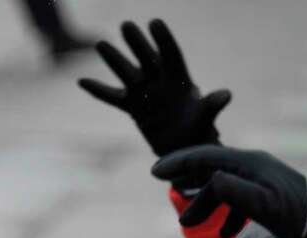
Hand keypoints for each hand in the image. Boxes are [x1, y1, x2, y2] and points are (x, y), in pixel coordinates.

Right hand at [79, 19, 229, 166]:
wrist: (184, 147)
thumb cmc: (198, 130)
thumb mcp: (205, 118)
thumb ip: (212, 105)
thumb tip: (225, 95)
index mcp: (180, 80)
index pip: (170, 55)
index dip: (163, 40)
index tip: (154, 23)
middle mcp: (160, 82)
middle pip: (146, 59)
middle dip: (136, 43)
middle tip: (126, 25)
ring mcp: (144, 93)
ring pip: (126, 73)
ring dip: (113, 59)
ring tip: (100, 43)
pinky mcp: (132, 108)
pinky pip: (111, 97)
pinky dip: (97, 90)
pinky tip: (81, 80)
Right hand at [152, 145, 306, 237]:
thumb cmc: (294, 213)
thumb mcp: (261, 204)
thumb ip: (233, 191)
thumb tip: (209, 179)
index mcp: (247, 163)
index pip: (205, 157)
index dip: (178, 162)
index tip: (154, 171)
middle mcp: (250, 165)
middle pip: (209, 169)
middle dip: (186, 182)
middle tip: (164, 188)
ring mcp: (257, 178)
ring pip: (220, 186)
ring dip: (203, 205)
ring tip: (187, 225)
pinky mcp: (263, 193)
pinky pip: (235, 199)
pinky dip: (225, 215)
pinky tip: (223, 234)